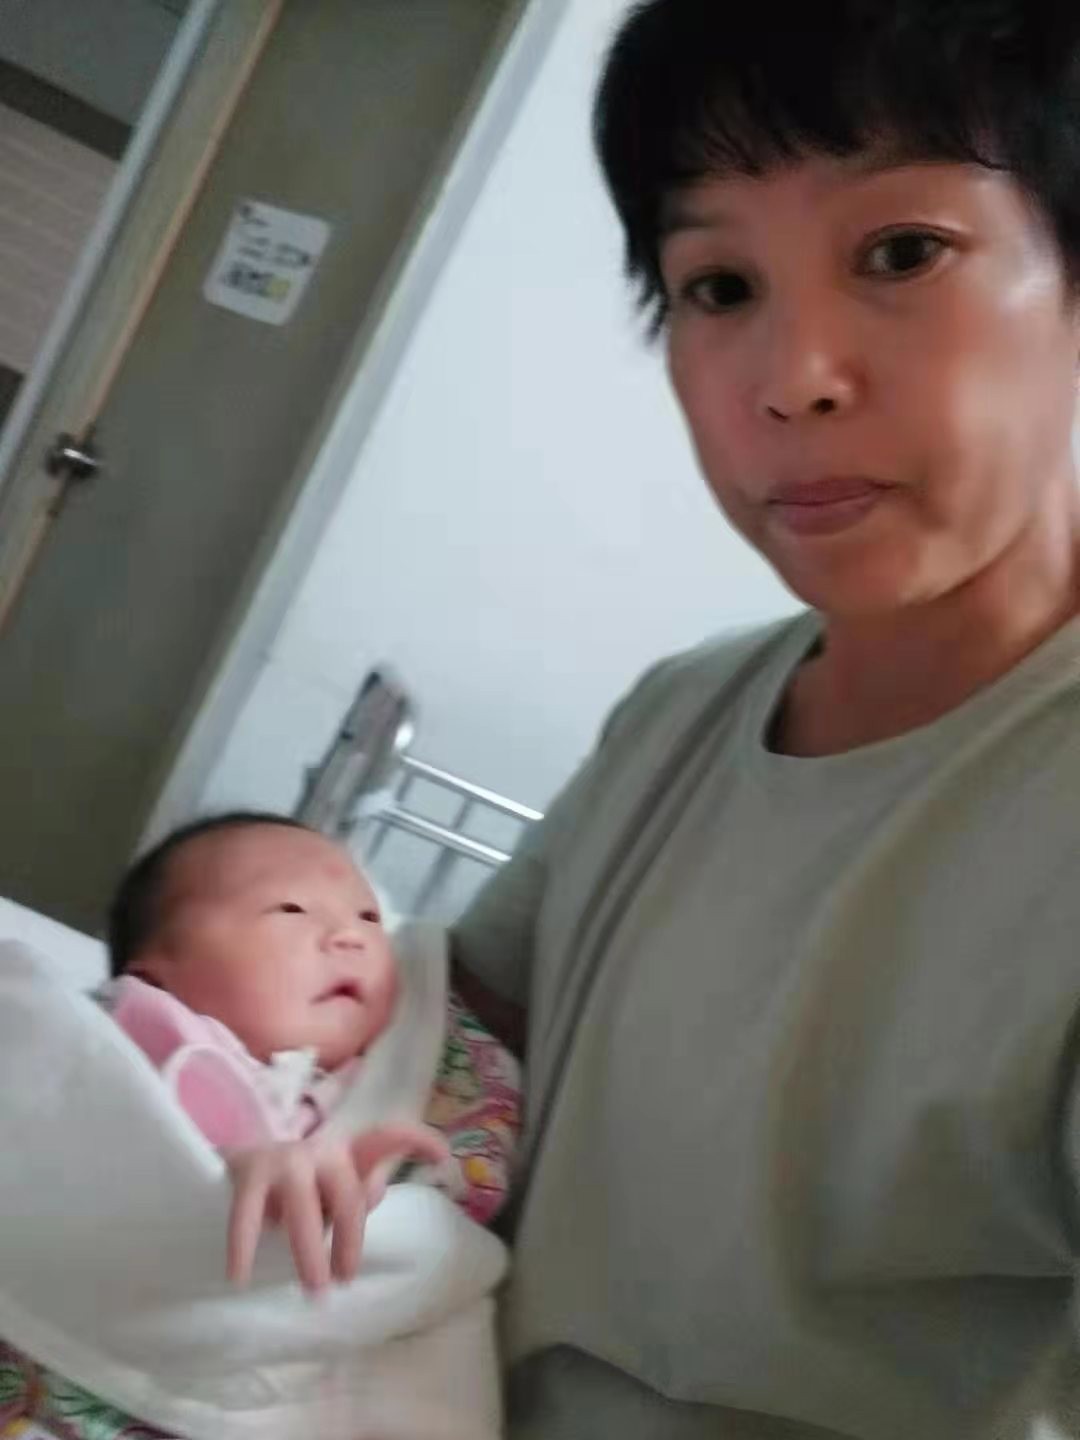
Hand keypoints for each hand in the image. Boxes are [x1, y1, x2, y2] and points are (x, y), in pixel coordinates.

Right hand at [224, 1122, 447, 1292]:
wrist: (234, 1167)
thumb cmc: (299, 1189)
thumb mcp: (331, 1194)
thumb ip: (356, 1195)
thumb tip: (373, 1194)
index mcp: (346, 1154)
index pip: (385, 1139)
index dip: (416, 1141)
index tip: (443, 1158)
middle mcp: (319, 1150)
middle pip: (347, 1194)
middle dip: (349, 1240)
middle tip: (345, 1279)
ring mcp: (284, 1159)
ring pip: (303, 1207)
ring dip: (311, 1250)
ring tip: (312, 1287)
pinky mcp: (249, 1172)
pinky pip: (249, 1214)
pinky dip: (245, 1246)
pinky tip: (240, 1276)